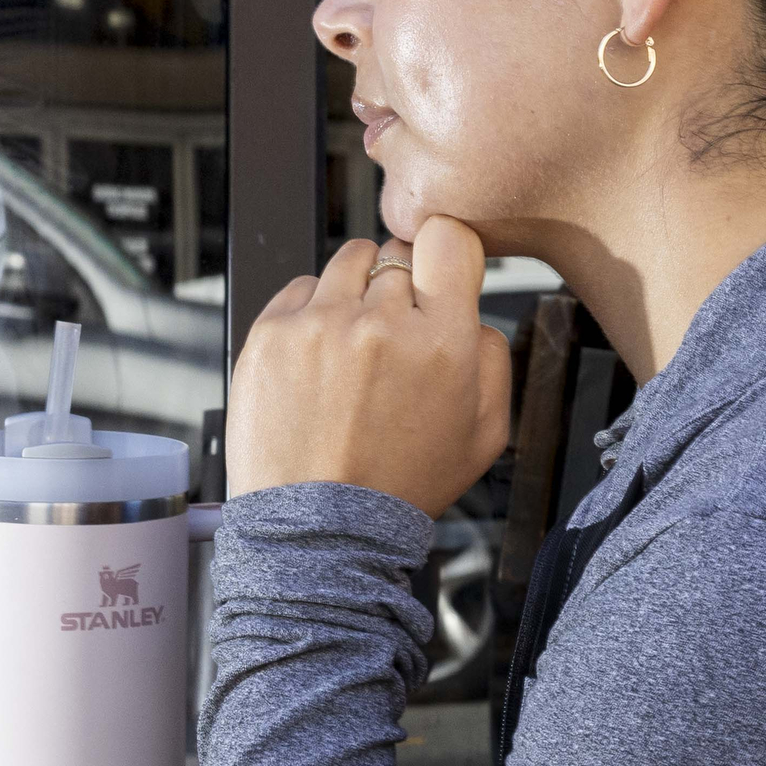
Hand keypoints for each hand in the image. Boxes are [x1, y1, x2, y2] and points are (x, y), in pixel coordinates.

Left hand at [226, 217, 513, 517]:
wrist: (321, 528)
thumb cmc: (401, 484)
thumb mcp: (485, 435)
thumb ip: (493, 358)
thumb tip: (472, 313)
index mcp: (444, 342)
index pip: (450, 237)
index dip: (445, 254)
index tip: (437, 274)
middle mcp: (382, 323)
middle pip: (397, 255)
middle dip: (399, 291)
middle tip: (390, 345)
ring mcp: (321, 324)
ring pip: (348, 262)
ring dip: (355, 292)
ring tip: (352, 347)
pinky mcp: (272, 333)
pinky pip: (301, 288)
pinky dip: (312, 313)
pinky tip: (318, 361)